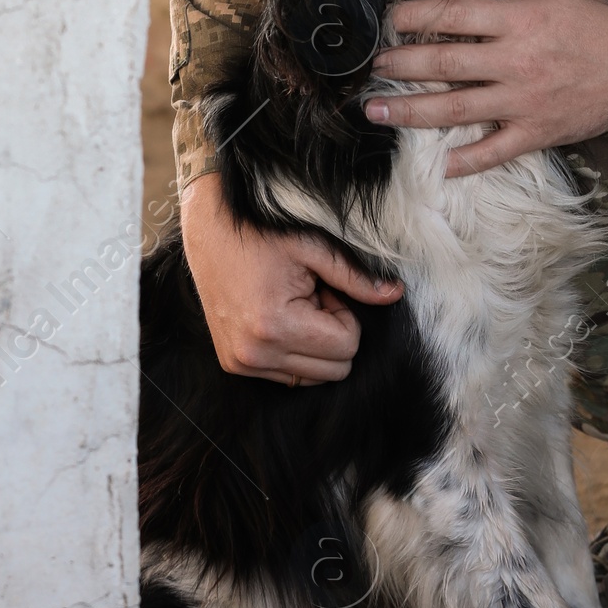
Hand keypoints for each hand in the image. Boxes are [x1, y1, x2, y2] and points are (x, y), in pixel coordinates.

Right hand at [180, 170, 402, 383]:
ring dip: (314, 345)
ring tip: (295, 306)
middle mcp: (255, 355)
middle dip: (333, 333)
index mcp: (275, 326)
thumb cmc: (264, 232)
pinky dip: (294, 351)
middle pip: (334, 370)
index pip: (347, 347)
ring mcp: (241, 364)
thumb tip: (396, 294)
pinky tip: (280, 316)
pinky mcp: (234, 365)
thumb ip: (357, 278)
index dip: (346, 315)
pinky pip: (288, 377)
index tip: (325, 289)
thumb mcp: (315, 249)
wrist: (210, 229)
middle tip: (312, 297)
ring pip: (313, 378)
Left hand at [366, 0, 607, 175]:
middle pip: (444, 63)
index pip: (453, 14)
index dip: (416, 16)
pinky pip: (495, 150)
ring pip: (456, 108)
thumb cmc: (598, 25)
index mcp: (518, 20)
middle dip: (401, 65)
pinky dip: (468, 160)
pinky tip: (442, 166)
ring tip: (377, 110)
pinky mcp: (536, 132)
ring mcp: (523, 101)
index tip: (391, 19)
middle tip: (374, 67)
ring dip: (411, 111)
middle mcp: (515, 61)